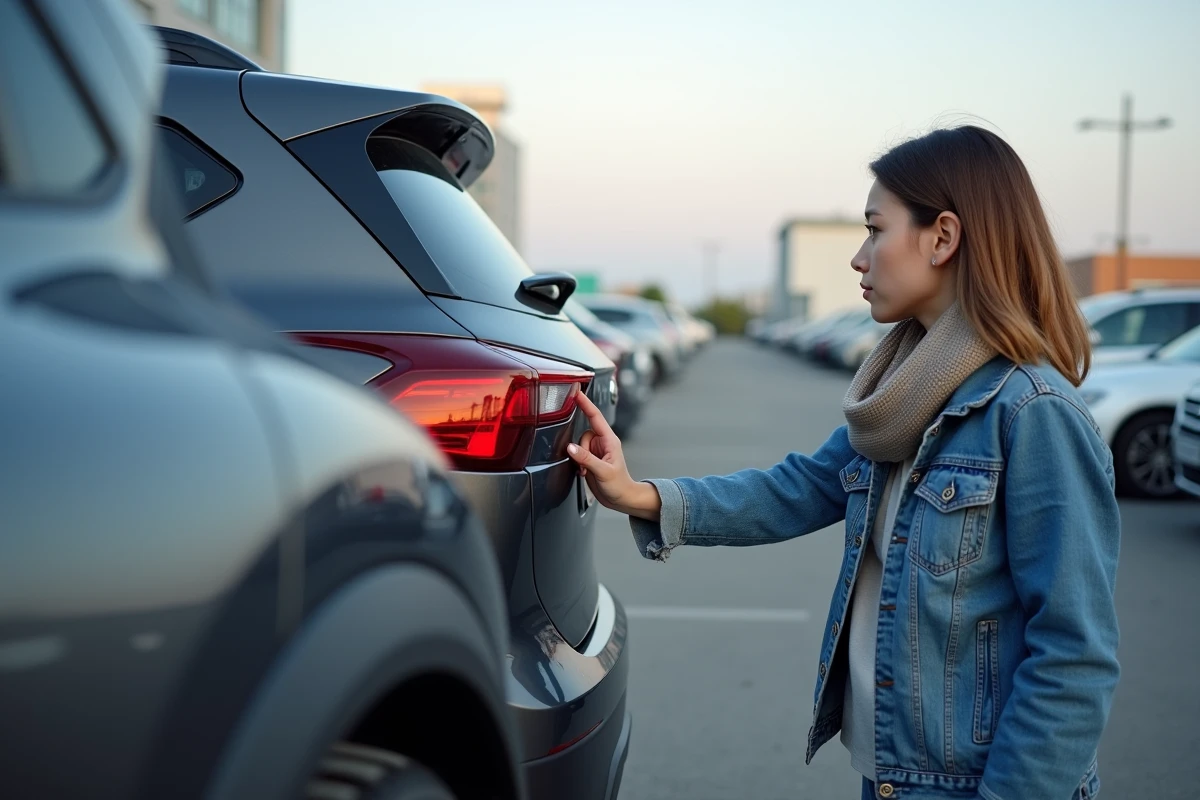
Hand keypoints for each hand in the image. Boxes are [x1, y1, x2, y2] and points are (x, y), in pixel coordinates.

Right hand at [567, 392, 659, 519]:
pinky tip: (585, 472)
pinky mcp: (590, 460)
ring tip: (587, 471)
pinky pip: (577, 454)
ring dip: (579, 458)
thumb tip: (571, 448)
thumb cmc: (620, 485)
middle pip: (582, 435)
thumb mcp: (604, 472)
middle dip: (580, 449)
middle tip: (586, 465)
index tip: (576, 393)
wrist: (622, 499)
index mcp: (609, 440)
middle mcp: (602, 443)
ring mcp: (596, 451)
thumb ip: (586, 459)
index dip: (585, 404)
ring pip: (578, 445)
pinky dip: (578, 463)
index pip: (595, 417)